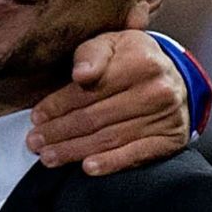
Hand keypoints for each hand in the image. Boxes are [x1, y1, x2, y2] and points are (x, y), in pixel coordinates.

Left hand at [25, 30, 188, 174]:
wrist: (176, 78)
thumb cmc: (132, 59)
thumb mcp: (111, 43)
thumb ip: (91, 54)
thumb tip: (80, 74)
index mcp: (139, 61)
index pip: (89, 90)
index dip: (58, 105)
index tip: (36, 117)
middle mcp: (156, 90)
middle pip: (95, 117)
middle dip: (59, 132)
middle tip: (35, 142)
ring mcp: (165, 117)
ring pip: (109, 138)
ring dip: (75, 151)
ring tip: (49, 157)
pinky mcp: (170, 139)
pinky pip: (136, 154)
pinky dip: (110, 163)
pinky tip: (88, 168)